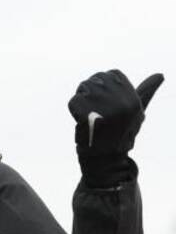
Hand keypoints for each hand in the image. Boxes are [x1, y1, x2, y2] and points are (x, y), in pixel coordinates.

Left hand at [67, 70, 162, 185]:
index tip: (104, 100)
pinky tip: (83, 123)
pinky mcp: (86, 116)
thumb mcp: (137, 112)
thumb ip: (146, 91)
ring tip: (90, 116)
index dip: (104, 85)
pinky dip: (74, 112)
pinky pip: (73, 102)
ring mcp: (103, 110)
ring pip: (83, 88)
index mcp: (133, 100)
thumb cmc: (121, 135)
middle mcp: (120, 103)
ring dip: (82, 101)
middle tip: (95, 110)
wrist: (106, 159)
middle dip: (91, 91)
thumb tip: (160, 75)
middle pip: (95, 79)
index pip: (111, 74)